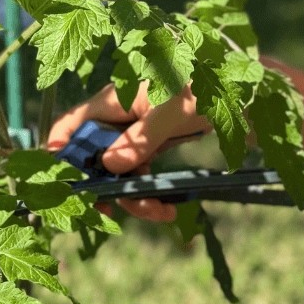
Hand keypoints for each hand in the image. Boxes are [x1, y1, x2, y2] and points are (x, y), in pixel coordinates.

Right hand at [47, 81, 210, 222]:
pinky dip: (149, 193)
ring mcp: (135, 132)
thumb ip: (140, 139)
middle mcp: (119, 117)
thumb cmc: (204, 89)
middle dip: (101, 187)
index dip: (59, 154)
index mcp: (113, 100)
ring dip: (132, 196)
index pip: (70, 126)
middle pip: (92, 157)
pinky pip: (140, 174)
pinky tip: (167, 208)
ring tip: (159, 212)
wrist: (244, 94)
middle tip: (108, 213)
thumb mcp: (172, 113)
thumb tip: (108, 166)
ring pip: (118, 172)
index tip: (65, 187)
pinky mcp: (153, 145)